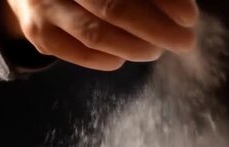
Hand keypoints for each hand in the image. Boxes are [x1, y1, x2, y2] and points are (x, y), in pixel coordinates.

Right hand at [0, 0, 198, 69]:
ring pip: (97, 34)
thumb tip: (182, 11)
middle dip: (158, 29)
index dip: (165, 0)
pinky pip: (82, 53)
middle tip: (184, 41)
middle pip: (114, 7)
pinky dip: (110, 58)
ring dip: (136, 48)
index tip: (190, 17)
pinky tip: (125, 56)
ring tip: (157, 50)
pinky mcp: (39, 32)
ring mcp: (44, 4)